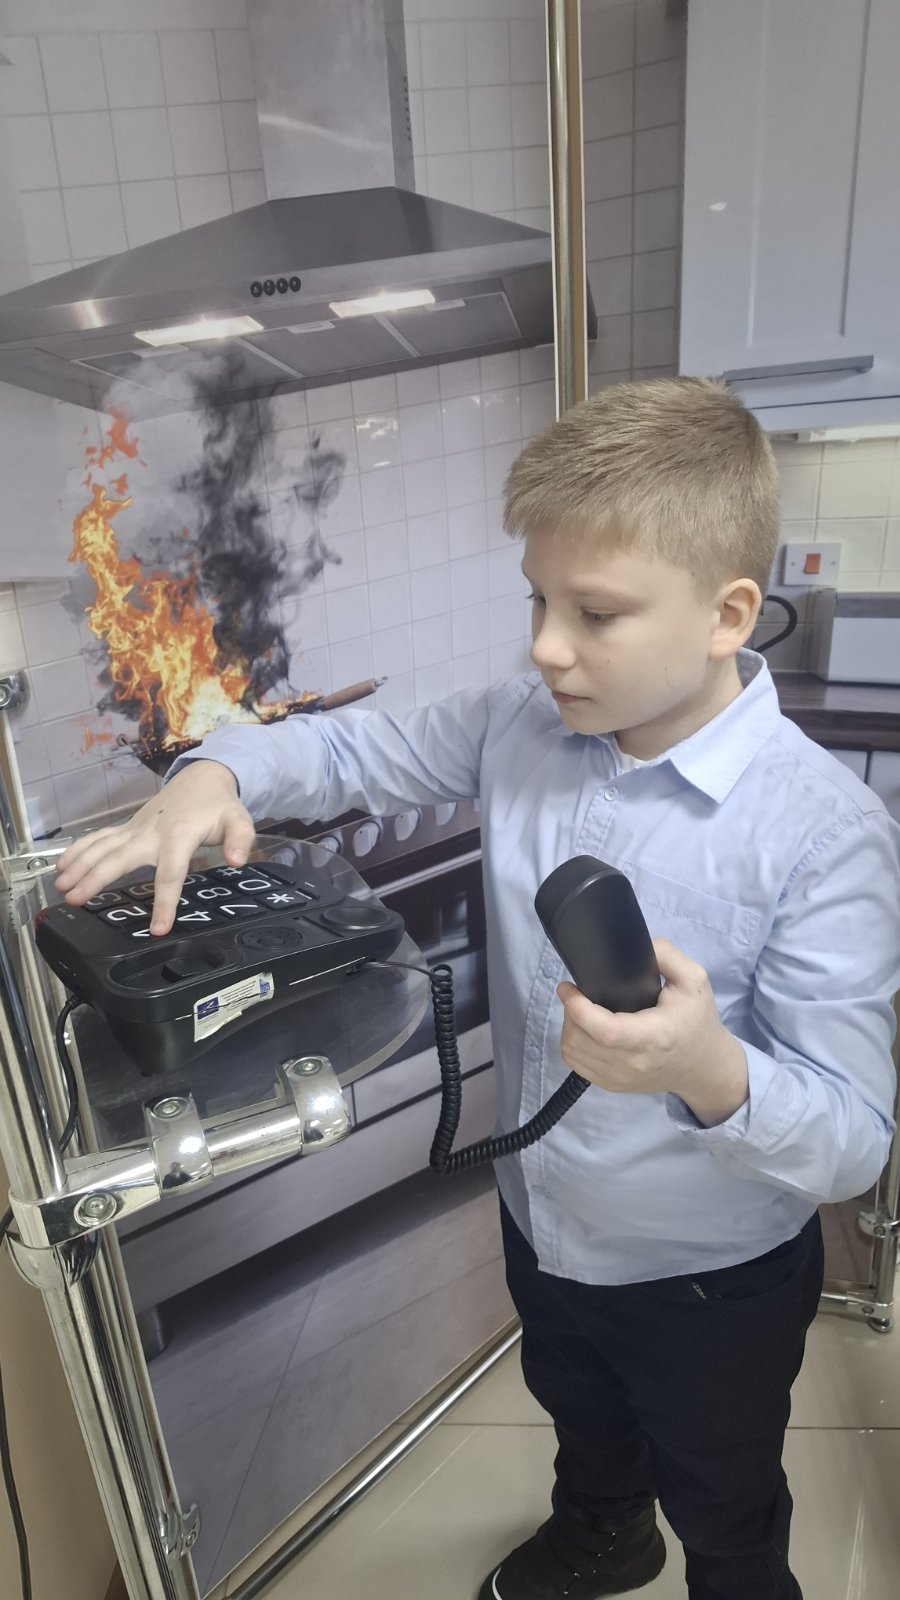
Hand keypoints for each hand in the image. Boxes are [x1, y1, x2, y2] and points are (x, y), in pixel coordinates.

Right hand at [54, 760, 255, 935]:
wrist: (202, 778)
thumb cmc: (219, 806)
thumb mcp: (239, 820)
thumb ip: (241, 840)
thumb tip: (238, 860)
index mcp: (179, 836)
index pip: (171, 873)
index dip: (164, 902)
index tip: (158, 928)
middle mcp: (151, 832)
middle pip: (119, 858)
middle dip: (95, 878)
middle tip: (75, 899)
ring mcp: (136, 829)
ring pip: (102, 847)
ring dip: (79, 865)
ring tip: (61, 887)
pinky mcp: (128, 827)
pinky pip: (99, 838)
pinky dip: (79, 849)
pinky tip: (61, 865)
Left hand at [557, 938, 748, 1127]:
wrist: (705, 1067)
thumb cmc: (698, 1020)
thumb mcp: (694, 980)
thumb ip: (666, 955)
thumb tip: (637, 945)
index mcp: (654, 1036)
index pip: (605, 1031)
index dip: (578, 1008)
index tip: (568, 986)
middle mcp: (634, 1063)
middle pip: (580, 1040)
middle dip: (570, 1011)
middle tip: (577, 993)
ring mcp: (621, 1078)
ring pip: (573, 1053)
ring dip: (569, 1027)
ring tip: (581, 1009)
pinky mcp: (613, 1086)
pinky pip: (577, 1065)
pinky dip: (573, 1045)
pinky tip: (585, 1030)